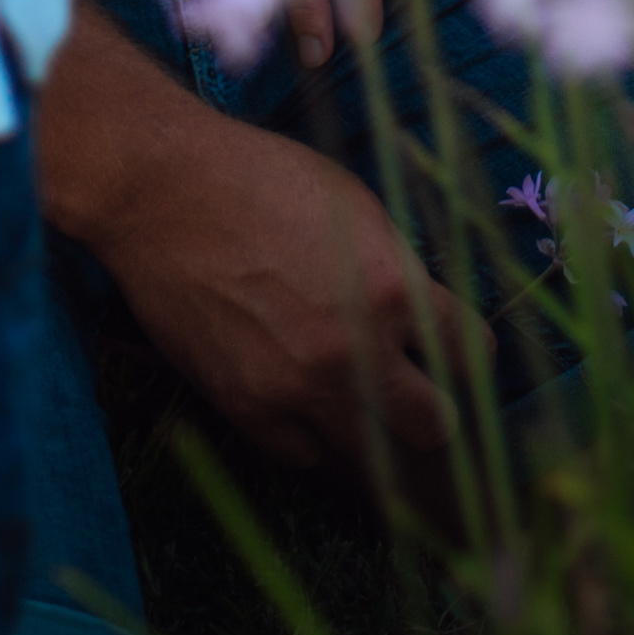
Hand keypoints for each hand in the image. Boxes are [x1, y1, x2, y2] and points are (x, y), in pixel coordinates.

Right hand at [101, 101, 473, 475]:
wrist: (164, 192)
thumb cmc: (261, 178)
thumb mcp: (354, 205)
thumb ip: (396, 268)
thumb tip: (424, 315)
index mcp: (390, 289)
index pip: (469, 353)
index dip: (468, 354)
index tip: (457, 354)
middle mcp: (351, 353)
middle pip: (431, 424)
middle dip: (435, 409)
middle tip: (421, 394)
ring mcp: (297, 390)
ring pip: (370, 456)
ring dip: (375, 432)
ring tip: (366, 406)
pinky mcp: (247, 410)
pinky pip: (303, 455)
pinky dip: (312, 435)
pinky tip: (306, 403)